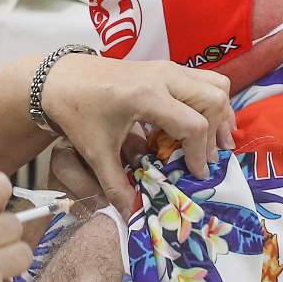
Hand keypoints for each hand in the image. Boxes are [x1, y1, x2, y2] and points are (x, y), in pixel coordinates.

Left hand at [41, 56, 234, 217]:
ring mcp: (167, 68)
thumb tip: (131, 214)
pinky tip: (201, 125)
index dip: (199, 154)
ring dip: (220, 114)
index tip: (195, 174)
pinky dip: (211, 102)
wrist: (62, 78)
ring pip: (215, 85)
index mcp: (146, 96)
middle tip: (208, 159)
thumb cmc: (78, 112)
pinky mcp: (167, 67)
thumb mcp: (96, 151)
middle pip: (214, 100)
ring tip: (215, 142)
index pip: (193, 125)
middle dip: (216, 133)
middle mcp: (163, 77)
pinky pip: (205, 80)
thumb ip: (115, 184)